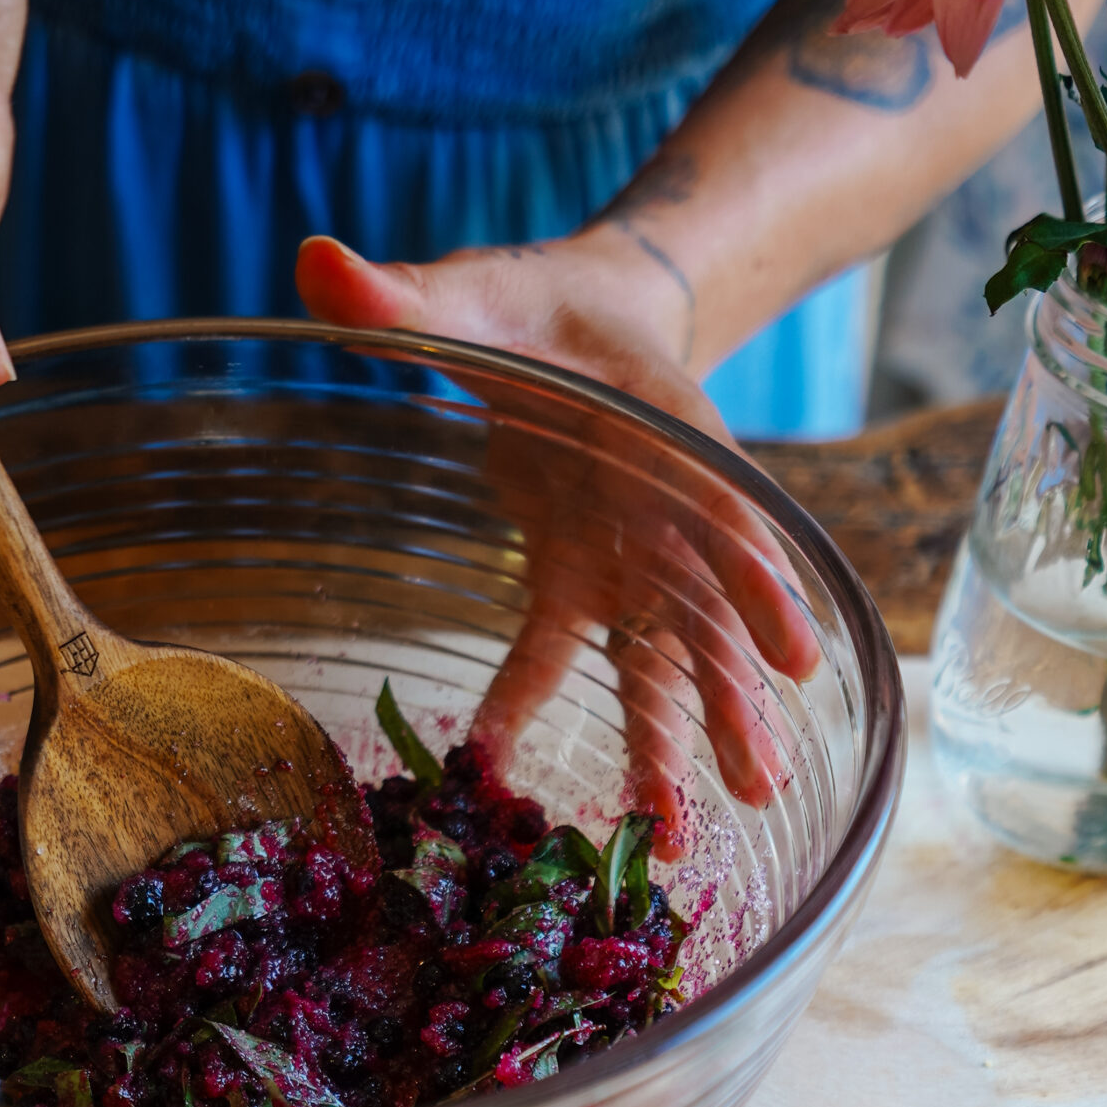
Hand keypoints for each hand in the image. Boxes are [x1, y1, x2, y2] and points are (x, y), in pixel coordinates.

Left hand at [296, 230, 822, 845]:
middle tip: (756, 780)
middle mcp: (667, 509)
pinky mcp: (588, 587)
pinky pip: (584, 665)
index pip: (727, 507)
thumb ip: (402, 294)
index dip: (761, 580)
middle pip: (712, 611)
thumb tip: (314, 264)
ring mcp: (633, 558)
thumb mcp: (475, 290)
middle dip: (732, 696)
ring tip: (686, 842)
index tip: (792, 651)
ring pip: (665, 662)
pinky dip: (590, 727)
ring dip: (678, 748)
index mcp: (668, 430)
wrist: (574, 323)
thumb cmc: (536, 303)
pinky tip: (607, 810)